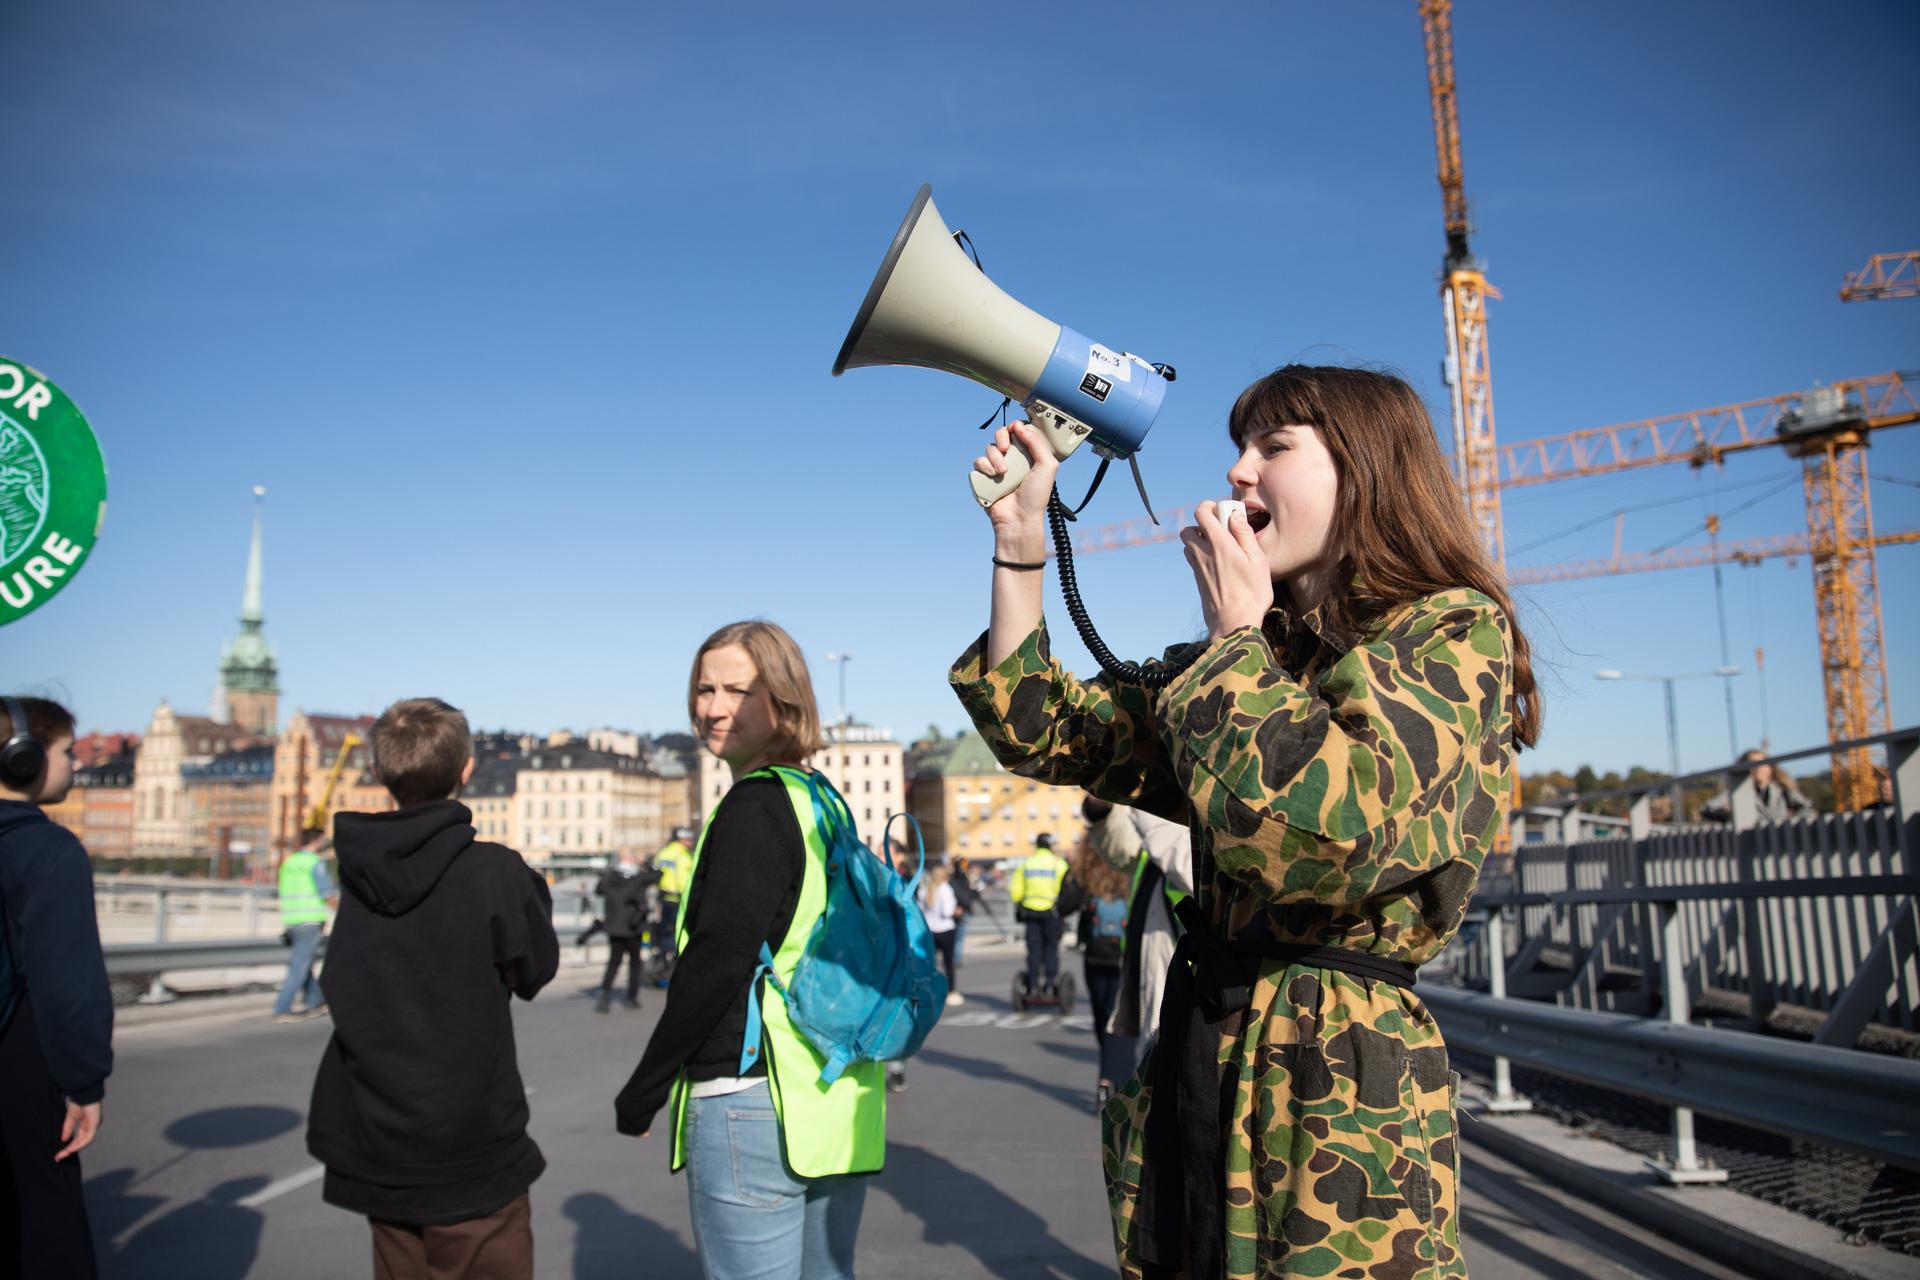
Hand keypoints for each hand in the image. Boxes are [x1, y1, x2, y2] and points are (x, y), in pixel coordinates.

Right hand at [56, 1101, 100, 1161]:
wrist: (83, 1093)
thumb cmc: (79, 1102)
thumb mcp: (71, 1117)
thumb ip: (67, 1129)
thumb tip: (64, 1140)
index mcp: (87, 1124)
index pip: (79, 1139)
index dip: (69, 1146)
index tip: (59, 1153)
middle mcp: (91, 1126)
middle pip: (81, 1142)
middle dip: (69, 1150)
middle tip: (59, 1157)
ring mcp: (94, 1126)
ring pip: (84, 1142)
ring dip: (73, 1149)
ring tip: (63, 1154)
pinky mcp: (94, 1124)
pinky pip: (88, 1138)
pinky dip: (79, 1144)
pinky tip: (71, 1148)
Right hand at [972, 421, 1056, 552]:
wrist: (1018, 518)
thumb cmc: (1035, 497)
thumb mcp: (1047, 466)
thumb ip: (1037, 443)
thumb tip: (1021, 427)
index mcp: (1028, 455)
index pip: (1019, 433)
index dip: (1016, 428)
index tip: (1016, 429)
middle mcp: (1012, 459)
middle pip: (1001, 435)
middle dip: (1001, 436)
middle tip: (1005, 447)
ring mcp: (997, 468)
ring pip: (989, 448)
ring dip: (994, 456)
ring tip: (1002, 471)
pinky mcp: (985, 477)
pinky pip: (978, 462)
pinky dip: (984, 466)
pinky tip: (993, 475)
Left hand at [1181, 502, 1272, 639]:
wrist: (1233, 623)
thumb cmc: (1252, 593)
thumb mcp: (1258, 561)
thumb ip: (1245, 534)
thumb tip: (1234, 515)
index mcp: (1219, 544)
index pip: (1201, 513)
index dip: (1210, 506)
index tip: (1224, 511)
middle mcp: (1203, 553)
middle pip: (1189, 528)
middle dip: (1202, 524)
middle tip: (1221, 530)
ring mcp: (1197, 568)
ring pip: (1188, 544)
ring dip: (1200, 540)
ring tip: (1220, 546)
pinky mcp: (1197, 580)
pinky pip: (1192, 559)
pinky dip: (1201, 554)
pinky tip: (1219, 563)